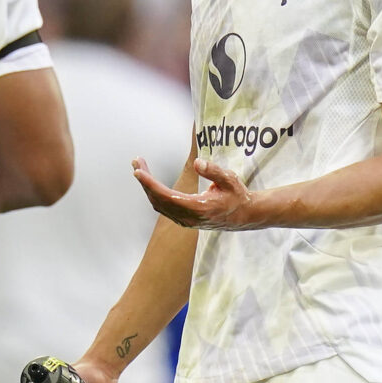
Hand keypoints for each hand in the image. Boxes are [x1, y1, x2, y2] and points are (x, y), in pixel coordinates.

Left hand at [134, 158, 260, 229]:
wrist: (244, 216)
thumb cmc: (237, 196)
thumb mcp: (230, 180)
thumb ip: (214, 171)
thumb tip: (197, 162)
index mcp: (198, 208)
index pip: (167, 196)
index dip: (150, 184)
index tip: (138, 172)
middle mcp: (188, 217)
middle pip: (158, 200)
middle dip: (144, 181)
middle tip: (136, 162)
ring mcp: (185, 220)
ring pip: (159, 204)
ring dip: (147, 187)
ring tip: (140, 168)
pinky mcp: (185, 219)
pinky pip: (164, 207)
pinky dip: (154, 193)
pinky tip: (150, 182)